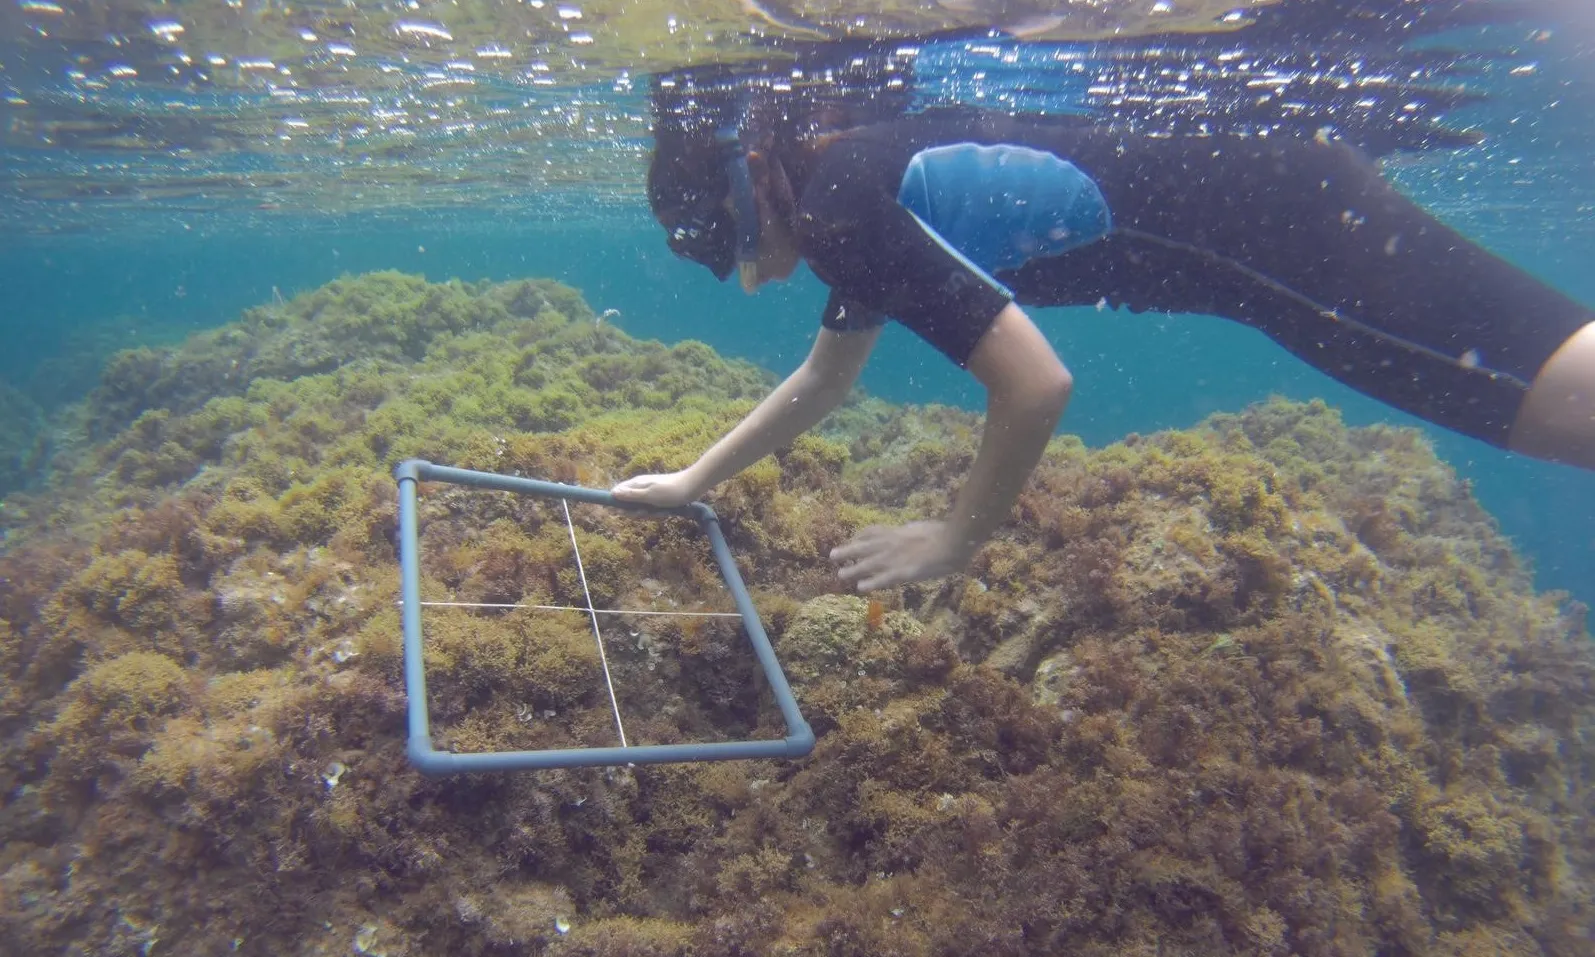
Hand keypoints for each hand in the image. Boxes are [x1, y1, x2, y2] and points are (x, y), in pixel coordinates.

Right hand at [610, 471, 700, 507]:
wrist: (692, 487)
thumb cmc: (670, 490)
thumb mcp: (649, 494)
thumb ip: (630, 495)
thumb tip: (613, 493)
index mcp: (636, 484)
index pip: (617, 493)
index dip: (616, 503)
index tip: (619, 512)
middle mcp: (640, 489)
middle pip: (628, 506)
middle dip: (637, 513)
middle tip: (647, 511)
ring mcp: (650, 495)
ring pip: (641, 510)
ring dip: (650, 514)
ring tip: (660, 511)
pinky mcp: (658, 501)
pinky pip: (652, 511)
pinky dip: (658, 513)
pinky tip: (666, 512)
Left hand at [830, 520, 973, 592]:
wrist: (954, 540)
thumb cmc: (942, 532)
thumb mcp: (921, 526)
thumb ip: (911, 530)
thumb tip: (909, 529)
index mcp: (897, 532)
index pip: (873, 532)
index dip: (859, 537)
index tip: (852, 540)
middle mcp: (892, 543)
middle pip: (864, 547)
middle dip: (848, 551)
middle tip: (833, 555)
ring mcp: (896, 558)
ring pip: (869, 564)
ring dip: (853, 570)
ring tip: (841, 575)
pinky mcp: (904, 572)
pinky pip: (884, 578)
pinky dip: (872, 582)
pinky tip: (861, 588)